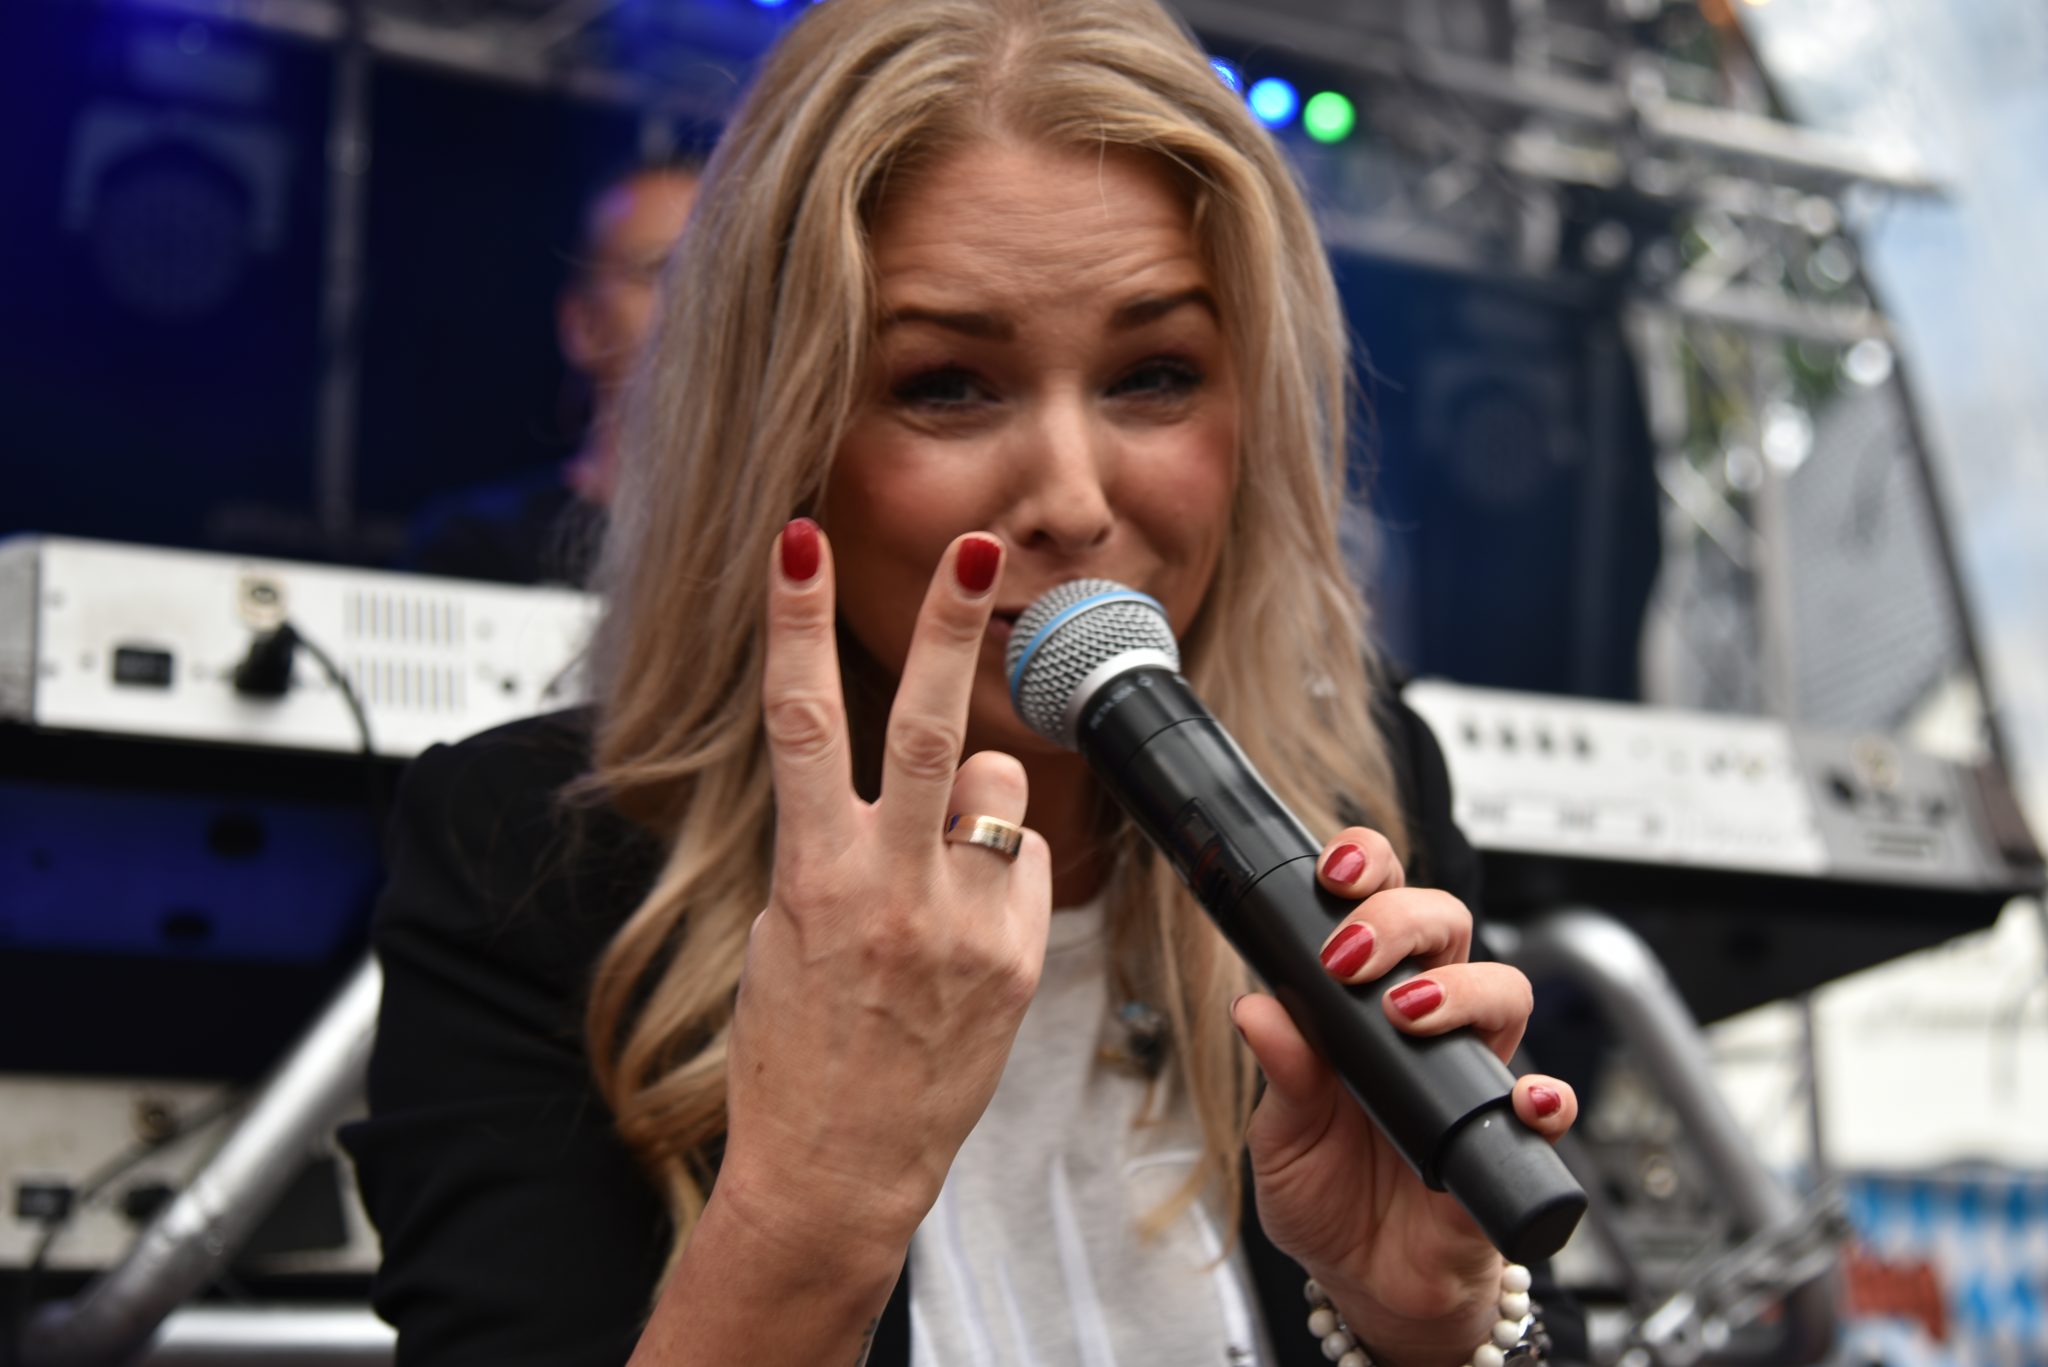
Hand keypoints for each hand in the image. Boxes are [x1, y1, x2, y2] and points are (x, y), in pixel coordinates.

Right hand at [716, 520, 1053, 1261]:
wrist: (839, 1169)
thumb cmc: (794, 1052)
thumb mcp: (781, 932)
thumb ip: (828, 841)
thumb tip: (873, 772)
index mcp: (813, 875)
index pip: (801, 720)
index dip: (797, 620)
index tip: (801, 542)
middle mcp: (893, 891)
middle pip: (930, 728)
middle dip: (954, 627)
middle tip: (981, 545)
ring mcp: (963, 926)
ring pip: (996, 790)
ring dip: (975, 794)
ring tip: (938, 859)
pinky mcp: (1015, 961)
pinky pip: (1025, 863)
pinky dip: (1002, 865)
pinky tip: (968, 921)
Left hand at [1231, 830, 1577, 1366]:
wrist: (1367, 1284)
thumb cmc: (1327, 1195)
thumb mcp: (1282, 1136)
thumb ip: (1281, 1074)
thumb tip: (1256, 1007)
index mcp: (1363, 1004)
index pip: (1378, 907)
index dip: (1368, 871)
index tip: (1336, 874)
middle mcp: (1426, 1024)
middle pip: (1448, 927)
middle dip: (1405, 917)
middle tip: (1354, 955)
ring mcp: (1471, 1075)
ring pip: (1504, 991)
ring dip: (1461, 989)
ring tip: (1410, 1014)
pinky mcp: (1507, 1139)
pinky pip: (1550, 1105)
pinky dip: (1543, 1096)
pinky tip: (1521, 1100)